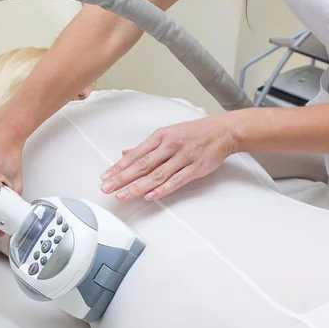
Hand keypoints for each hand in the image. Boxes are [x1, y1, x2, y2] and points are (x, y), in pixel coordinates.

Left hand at [100, 114, 238, 201]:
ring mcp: (183, 156)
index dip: (118, 166)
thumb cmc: (195, 132)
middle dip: (122, 177)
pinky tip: (150, 195)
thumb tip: (125, 153)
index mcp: (161, 136)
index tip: (105, 177)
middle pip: (142, 165)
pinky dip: (162, 189)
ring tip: (123, 195)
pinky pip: (177, 180)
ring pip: (157, 174)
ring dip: (138, 186)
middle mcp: (170, 145)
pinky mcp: (196, 167)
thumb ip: (147, 146)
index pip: (135, 154)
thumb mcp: (168, 133)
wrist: (223, 131)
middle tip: (107, 188)